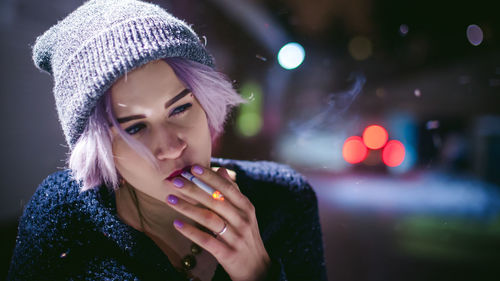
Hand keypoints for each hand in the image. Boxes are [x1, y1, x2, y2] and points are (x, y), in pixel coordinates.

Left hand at [166, 165, 270, 280]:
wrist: (257, 268)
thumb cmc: (246, 236)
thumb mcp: (245, 213)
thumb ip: (234, 192)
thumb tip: (222, 169)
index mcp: (246, 208)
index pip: (227, 188)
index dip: (210, 177)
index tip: (192, 168)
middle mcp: (243, 221)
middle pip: (215, 201)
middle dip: (193, 189)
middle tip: (175, 181)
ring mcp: (236, 238)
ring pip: (209, 219)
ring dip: (187, 208)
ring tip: (170, 199)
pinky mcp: (227, 254)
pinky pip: (206, 240)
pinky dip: (191, 231)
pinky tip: (177, 224)